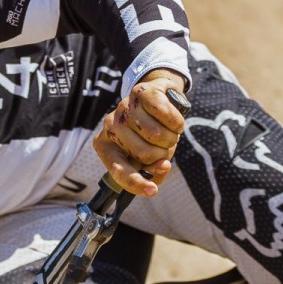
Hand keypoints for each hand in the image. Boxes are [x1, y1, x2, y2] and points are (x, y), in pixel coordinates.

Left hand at [93, 69, 186, 195]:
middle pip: (144, 154)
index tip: (153, 191)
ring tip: (168, 132)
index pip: (118, 170)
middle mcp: (110, 126)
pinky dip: (176, 122)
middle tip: (164, 145)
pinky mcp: (140, 92)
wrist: (158, 97)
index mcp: (106, 146)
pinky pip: (164, 114)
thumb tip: (163, 166)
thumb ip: (154, 170)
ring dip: (171, 137)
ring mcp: (123, 107)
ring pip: (156, 135)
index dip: (136, 183)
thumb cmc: (151, 133)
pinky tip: (174, 121)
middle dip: (162, 154)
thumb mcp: (150, 157)